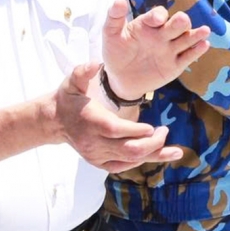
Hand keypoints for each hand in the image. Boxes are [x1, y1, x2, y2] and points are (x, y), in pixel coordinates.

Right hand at [53, 63, 183, 172]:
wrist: (54, 121)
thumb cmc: (69, 98)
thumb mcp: (72, 81)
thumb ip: (83, 72)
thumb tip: (95, 64)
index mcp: (90, 122)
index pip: (115, 130)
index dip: (135, 131)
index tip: (153, 127)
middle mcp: (94, 142)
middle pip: (127, 150)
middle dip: (151, 144)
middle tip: (166, 132)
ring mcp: (96, 155)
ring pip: (128, 160)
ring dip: (153, 155)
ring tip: (175, 151)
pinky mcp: (98, 162)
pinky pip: (122, 166)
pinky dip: (140, 161)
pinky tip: (157, 154)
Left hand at [101, 1, 210, 100]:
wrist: (120, 79)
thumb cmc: (116, 52)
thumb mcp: (111, 34)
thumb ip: (114, 18)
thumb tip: (119, 0)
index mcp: (149, 24)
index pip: (159, 15)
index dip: (159, 15)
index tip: (156, 19)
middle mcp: (163, 34)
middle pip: (177, 24)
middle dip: (180, 22)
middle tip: (182, 21)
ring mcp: (171, 49)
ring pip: (186, 39)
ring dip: (196, 34)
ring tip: (205, 31)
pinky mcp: (176, 65)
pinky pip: (188, 57)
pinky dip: (197, 51)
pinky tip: (204, 45)